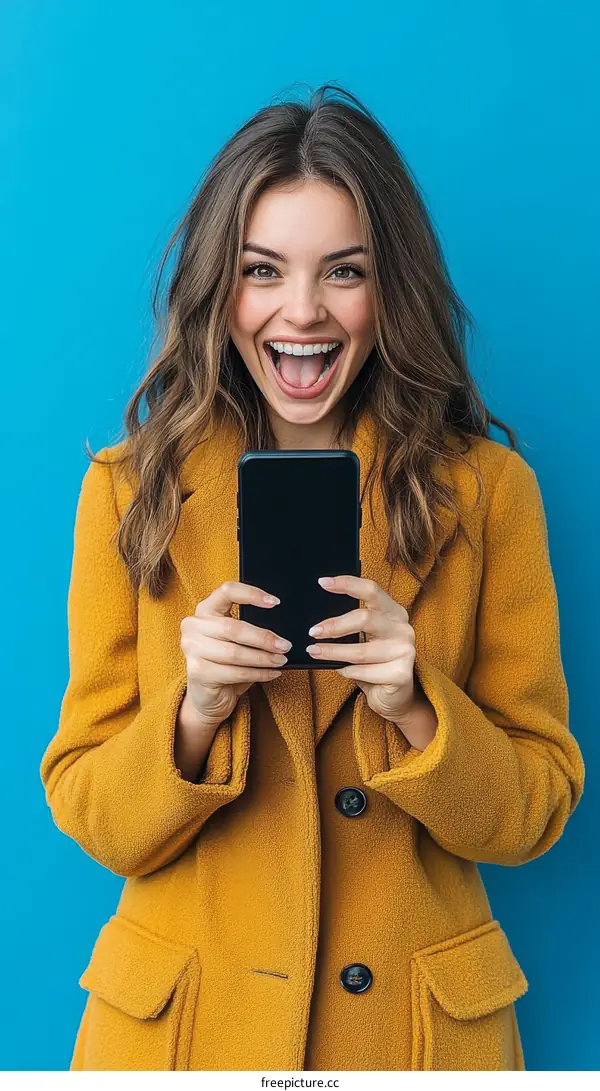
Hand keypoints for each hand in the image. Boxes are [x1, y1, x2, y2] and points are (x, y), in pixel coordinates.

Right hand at [179, 581, 290, 728]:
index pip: (226, 591)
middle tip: (285, 645)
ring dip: (263, 658)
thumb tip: (281, 631)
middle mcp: (193, 626)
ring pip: (235, 652)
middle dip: (263, 638)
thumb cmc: (227, 663)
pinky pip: (235, 672)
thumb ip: (249, 628)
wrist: (209, 696)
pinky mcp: (197, 672)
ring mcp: (191, 649)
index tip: (275, 602)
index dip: (251, 594)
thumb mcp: (237, 641)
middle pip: (233, 627)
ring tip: (281, 660)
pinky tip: (272, 673)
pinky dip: (258, 674)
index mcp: (204, 609)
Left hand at [307, 575, 436, 745]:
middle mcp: (403, 629)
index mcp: (394, 613)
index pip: (371, 590)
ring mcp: (405, 651)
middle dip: (335, 625)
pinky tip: (342, 671)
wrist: (393, 697)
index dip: (347, 584)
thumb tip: (319, 619)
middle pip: (364, 618)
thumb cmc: (374, 663)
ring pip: (360, 650)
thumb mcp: (365, 638)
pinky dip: (347, 672)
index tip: (322, 583)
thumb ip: (352, 624)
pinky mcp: (401, 674)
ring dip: (333, 652)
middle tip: (313, 632)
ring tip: (315, 652)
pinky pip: (363, 672)